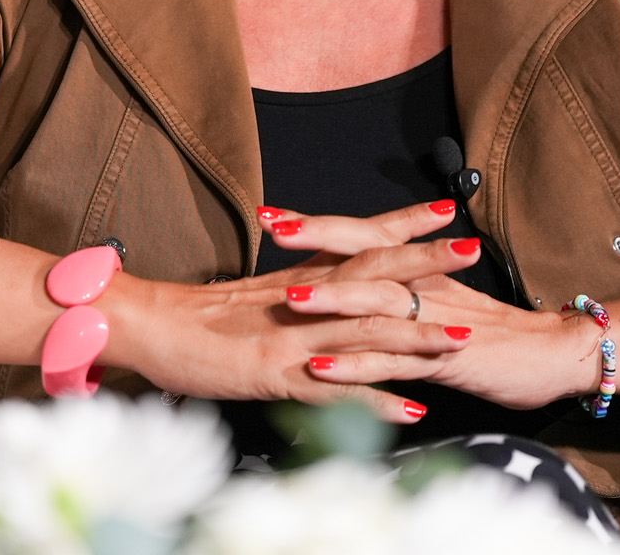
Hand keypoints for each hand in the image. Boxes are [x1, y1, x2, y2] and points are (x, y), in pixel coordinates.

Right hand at [96, 201, 472, 422]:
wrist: (144, 324)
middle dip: (429, 263)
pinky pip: (336, 387)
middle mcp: (302, 298)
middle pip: (374, 272)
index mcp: (298, 276)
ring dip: (417, 335)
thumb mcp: (252, 296)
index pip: (361, 240)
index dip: (406, 224)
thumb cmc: (192, 316)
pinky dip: (377, 399)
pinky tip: (411, 410)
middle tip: (475, 250)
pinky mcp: (276, 373)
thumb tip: (324, 289)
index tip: (447, 209)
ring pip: (364, 328)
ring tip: (461, 340)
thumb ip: (293, 291)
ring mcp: (292, 335)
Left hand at [259, 201, 603, 410]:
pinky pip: (393, 362)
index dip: (319, 225)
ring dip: (331, 300)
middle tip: (272, 227)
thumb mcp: (441, 307)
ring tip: (287, 300)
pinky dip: (356, 365)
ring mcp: (432, 323)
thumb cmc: (497, 335)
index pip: (363, 237)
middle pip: (364, 254)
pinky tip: (322, 367)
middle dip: (315, 240)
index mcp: (419, 272)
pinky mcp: (444, 361)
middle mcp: (423, 287)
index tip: (274, 213)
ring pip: (376, 305)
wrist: (556, 354)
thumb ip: (403, 296)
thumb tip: (360, 288)